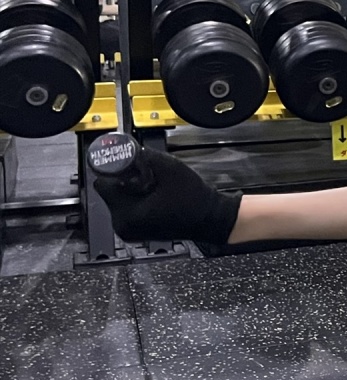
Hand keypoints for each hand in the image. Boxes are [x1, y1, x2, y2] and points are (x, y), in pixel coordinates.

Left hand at [94, 148, 241, 243]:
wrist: (211, 219)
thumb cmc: (195, 201)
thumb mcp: (171, 169)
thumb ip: (147, 156)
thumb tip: (130, 150)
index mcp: (127, 214)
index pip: (103, 183)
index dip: (117, 170)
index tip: (130, 165)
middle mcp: (123, 225)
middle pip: (110, 191)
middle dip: (126, 180)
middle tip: (149, 177)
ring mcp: (128, 230)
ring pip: (119, 199)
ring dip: (132, 189)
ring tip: (156, 188)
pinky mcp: (136, 230)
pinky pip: (127, 208)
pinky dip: (138, 199)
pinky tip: (156, 196)